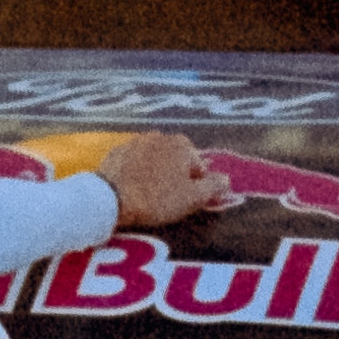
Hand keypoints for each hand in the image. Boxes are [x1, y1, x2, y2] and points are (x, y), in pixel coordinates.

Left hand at [98, 132, 229, 224]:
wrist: (111, 198)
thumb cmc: (158, 199)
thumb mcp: (193, 198)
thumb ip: (214, 187)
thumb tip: (227, 179)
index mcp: (182, 145)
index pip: (199, 167)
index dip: (196, 186)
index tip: (186, 201)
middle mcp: (160, 136)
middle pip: (176, 160)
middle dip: (176, 176)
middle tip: (169, 200)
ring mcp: (135, 141)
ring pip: (154, 160)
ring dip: (155, 173)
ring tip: (150, 196)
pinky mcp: (115, 152)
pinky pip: (133, 163)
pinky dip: (135, 173)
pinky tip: (132, 190)